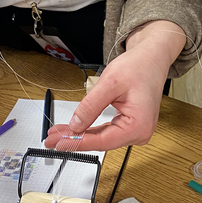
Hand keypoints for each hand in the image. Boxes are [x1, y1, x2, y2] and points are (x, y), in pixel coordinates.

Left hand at [44, 20, 185, 151]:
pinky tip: (74, 129)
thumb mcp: (110, 83)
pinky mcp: (130, 126)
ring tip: (58, 133)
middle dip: (75, 139)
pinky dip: (90, 130)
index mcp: (139, 125)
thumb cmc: (138, 67)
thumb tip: (75, 125)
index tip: (58, 143)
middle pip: (101, 141)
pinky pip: (107, 132)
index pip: (102, 141)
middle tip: (51, 139)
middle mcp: (140, 133)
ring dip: (80, 135)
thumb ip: (91, 106)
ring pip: (102, 138)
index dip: (78, 143)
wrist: (150, 59)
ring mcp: (136, 131)